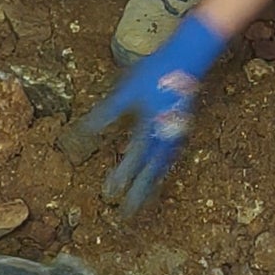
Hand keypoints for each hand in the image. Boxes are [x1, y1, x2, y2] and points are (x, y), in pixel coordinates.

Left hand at [80, 14, 225, 212]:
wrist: (188, 59)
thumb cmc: (156, 72)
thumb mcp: (125, 91)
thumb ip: (107, 113)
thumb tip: (85, 131)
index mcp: (150, 129)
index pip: (133, 160)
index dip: (121, 178)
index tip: (109, 194)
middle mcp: (165, 137)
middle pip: (152, 172)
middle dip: (140, 194)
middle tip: (128, 215)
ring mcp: (176, 133)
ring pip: (164, 167)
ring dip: (153, 185)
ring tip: (143, 201)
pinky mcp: (181, 128)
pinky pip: (171, 157)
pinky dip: (163, 170)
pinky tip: (159, 172)